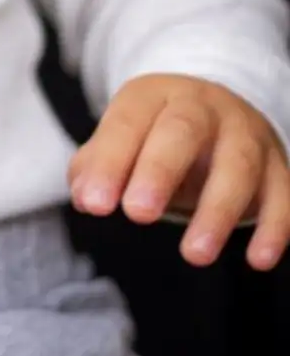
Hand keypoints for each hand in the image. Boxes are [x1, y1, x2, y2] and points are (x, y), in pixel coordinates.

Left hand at [69, 74, 289, 269]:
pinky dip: (274, 227)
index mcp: (153, 96)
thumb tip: (86, 197)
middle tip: (137, 214)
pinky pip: (283, 193)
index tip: (94, 205)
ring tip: (195, 254)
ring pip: (238, 165)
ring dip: (218, 211)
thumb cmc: (154, 137)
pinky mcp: (278, 165)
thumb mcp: (122, 141)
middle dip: (159, 171)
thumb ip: (96, 166)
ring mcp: (245, 133)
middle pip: (183, 130)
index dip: (110, 163)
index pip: (127, 123)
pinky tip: (258, 259)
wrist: (215, 112)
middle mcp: (202, 106)